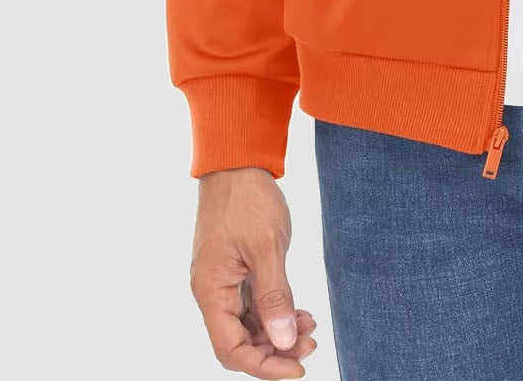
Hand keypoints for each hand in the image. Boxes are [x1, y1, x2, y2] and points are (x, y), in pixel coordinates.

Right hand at [189, 167, 318, 376]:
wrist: (237, 162)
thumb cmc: (248, 199)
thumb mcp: (267, 247)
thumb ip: (275, 297)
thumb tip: (285, 342)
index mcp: (211, 290)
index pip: (231, 349)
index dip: (264, 366)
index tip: (298, 368)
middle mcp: (212, 292)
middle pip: (239, 343)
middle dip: (275, 350)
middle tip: (311, 344)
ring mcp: (223, 281)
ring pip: (248, 325)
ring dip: (277, 332)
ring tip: (310, 327)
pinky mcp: (235, 270)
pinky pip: (252, 305)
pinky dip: (275, 313)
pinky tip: (299, 312)